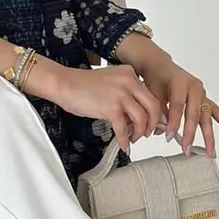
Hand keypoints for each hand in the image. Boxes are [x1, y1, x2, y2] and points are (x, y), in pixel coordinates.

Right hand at [43, 65, 164, 151]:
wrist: (64, 84)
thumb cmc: (82, 86)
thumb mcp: (111, 84)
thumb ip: (126, 96)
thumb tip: (135, 117)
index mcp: (129, 74)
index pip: (151, 95)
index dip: (154, 113)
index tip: (152, 123)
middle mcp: (129, 81)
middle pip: (153, 106)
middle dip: (152, 124)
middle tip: (146, 133)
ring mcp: (121, 94)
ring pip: (142, 118)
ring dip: (139, 132)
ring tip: (132, 138)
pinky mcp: (111, 107)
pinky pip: (123, 128)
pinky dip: (124, 139)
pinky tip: (122, 144)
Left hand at [137, 54, 218, 156]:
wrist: (160, 66)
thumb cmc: (156, 77)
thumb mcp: (151, 91)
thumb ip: (158, 109)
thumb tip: (162, 130)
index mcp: (180, 82)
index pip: (178, 105)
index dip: (174, 121)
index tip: (169, 136)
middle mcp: (194, 87)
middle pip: (194, 113)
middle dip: (190, 133)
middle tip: (186, 148)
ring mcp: (201, 93)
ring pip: (206, 116)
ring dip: (208, 134)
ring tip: (211, 151)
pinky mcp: (204, 98)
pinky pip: (214, 110)